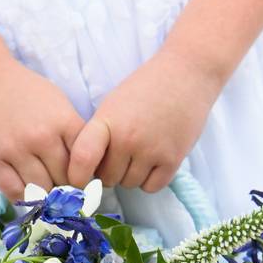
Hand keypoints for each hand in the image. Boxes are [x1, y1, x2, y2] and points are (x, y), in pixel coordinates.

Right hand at [0, 59, 84, 200]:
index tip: (81, 181)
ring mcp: (15, 150)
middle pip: (63, 180)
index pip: (85, 164)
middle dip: (65, 187)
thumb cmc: (27, 92)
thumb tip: (87, 171)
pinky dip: (23, 197)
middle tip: (61, 187)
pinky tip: (27, 192)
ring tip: (45, 189)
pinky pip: (13, 191)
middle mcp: (41, 138)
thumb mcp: (59, 104)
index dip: (85, 177)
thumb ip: (73, 135)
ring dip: (45, 194)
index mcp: (64, 122)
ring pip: (40, 190)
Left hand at [68, 50, 221, 192]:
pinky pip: (150, 187)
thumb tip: (88, 173)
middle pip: (107, 178)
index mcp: (106, 121)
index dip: (76, 177)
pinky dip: (150, 179)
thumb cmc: (144, 89)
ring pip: (129, 184)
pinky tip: (153, 160)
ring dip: (130, 175)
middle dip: (110, 171)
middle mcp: (127, 139)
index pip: (82, 159)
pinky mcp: (173, 160)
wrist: (185, 74)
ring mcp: (151, 151)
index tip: (79, 181)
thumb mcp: (112, 106)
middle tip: (121, 153)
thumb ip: (97, 136)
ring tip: (140, 151)